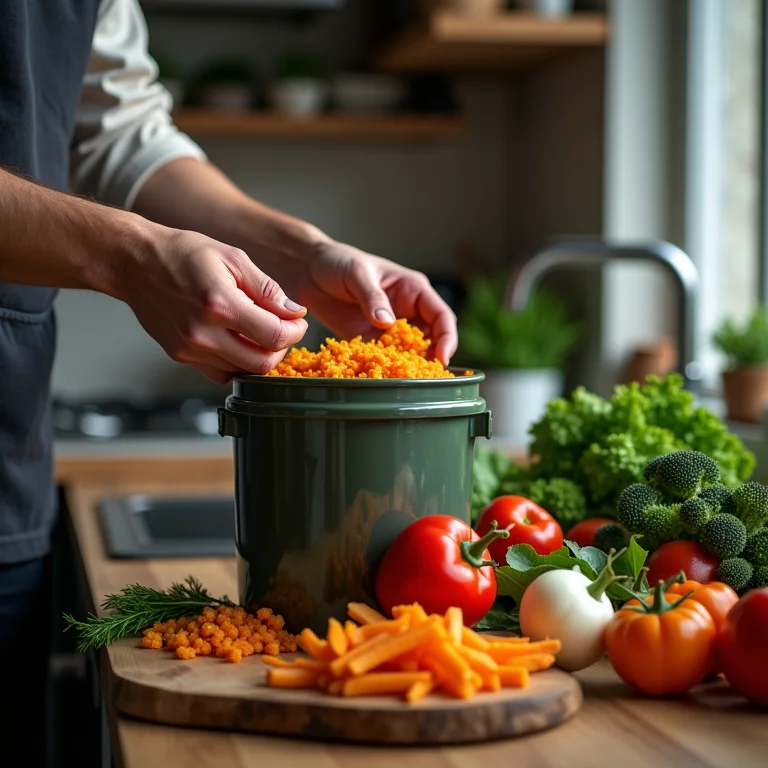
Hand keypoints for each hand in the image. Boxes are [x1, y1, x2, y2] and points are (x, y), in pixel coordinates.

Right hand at [121, 228, 307, 383]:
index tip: (297, 322)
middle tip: (283, 329)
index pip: (275, 336)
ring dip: (259, 355)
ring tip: (257, 331)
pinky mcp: (180, 357)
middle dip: (281, 348)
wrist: (135, 262)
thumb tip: (295, 312)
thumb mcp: (233, 258)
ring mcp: (189, 349)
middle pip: (262, 363)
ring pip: (243, 371)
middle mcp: (203, 333)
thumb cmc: (183, 253)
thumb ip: (268, 290)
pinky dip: (236, 362)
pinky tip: (236, 340)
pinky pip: (221, 373)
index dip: (295, 331)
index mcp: (220, 304)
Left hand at [292, 240, 457, 364]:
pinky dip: (382, 369)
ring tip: (403, 382)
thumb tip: (387, 322)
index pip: (441, 316)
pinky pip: (382, 358)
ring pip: (408, 353)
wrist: (308, 271)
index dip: (447, 338)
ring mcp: (388, 328)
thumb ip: (372, 296)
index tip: (442, 358)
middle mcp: (406, 311)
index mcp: (413, 290)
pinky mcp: (369, 340)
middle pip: (431, 340)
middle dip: (430, 359)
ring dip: (407, 367)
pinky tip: (377, 378)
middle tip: (424, 378)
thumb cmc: (338, 262)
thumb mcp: (357, 273)